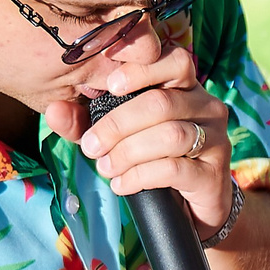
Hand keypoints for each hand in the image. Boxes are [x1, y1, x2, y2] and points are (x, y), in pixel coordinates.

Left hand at [46, 55, 237, 235]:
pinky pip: (175, 168)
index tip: (108, 86)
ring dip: (128, 153)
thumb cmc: (151, 160)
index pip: (175, 60)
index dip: (142, 70)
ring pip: (170, 135)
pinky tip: (123, 184)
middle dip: (118, 125)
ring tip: (106, 168)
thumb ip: (84, 122)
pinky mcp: (214, 174)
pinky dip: (141, 176)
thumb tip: (53, 110)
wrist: (189, 209)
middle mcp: (206, 107)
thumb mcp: (114, 137)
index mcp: (184, 88)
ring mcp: (216, 139)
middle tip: (91, 147)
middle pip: (161, 103)